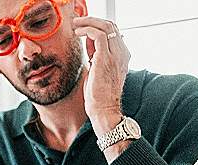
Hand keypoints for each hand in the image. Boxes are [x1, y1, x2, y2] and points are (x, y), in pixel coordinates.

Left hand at [73, 17, 129, 133]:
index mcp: (122, 56)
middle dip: (92, 20)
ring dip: (88, 22)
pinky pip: (99, 35)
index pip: (113, 32)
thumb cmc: (99, 95)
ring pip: (106, 26)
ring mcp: (116, 56)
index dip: (97, 26)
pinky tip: (78, 33)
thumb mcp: (97, 70)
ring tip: (76, 25)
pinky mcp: (106, 59)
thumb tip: (89, 42)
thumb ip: (95, 55)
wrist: (104, 110)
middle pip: (111, 25)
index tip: (83, 27)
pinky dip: (87, 30)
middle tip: (77, 21)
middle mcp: (122, 54)